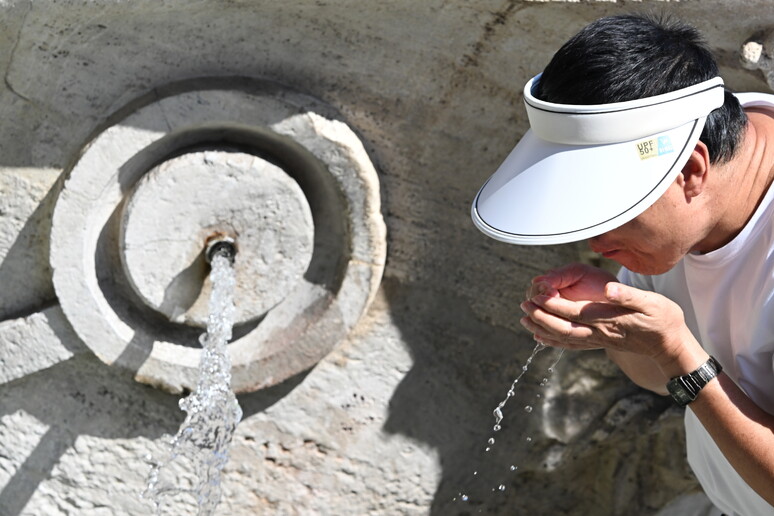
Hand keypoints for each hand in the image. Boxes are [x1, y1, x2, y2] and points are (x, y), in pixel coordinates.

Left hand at [520, 264, 701, 372]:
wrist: (670, 345)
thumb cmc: (664, 320)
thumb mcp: (652, 303)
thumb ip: (628, 295)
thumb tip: (608, 288)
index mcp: (609, 319)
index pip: (574, 312)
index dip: (553, 305)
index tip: (537, 296)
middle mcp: (600, 332)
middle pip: (563, 327)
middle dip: (541, 317)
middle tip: (523, 306)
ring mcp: (598, 340)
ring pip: (564, 337)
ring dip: (542, 329)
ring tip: (524, 320)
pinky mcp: (599, 343)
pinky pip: (572, 345)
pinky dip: (554, 341)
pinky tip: (541, 337)